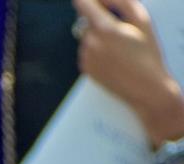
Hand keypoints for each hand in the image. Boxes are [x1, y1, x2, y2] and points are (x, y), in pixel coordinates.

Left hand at [72, 0, 183, 144]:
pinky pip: (86, 51)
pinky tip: (114, 57)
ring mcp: (85, 57)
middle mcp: (89, 43)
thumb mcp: (141, 21)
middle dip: (98, 19)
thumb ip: (121, 2)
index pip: (82, 4)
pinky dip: (96, 50)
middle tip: (119, 28)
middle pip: (85, 20)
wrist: (145, 88)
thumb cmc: (147, 55)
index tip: (93, 0)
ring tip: (120, 47)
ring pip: (86, 36)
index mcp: (104, 29)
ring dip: (98, 36)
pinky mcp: (84, 69)